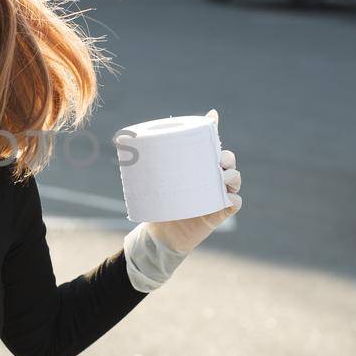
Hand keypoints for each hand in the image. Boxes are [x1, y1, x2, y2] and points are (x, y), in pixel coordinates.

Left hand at [146, 109, 241, 254]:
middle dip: (227, 157)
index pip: (211, 147)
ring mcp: (218, 195)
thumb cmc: (159, 202)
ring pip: (235, 180)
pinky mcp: (220, 213)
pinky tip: (228, 199)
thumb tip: (121, 138)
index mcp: (198, 166)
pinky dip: (235, 200)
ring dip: (232, 177)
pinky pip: (235, 204)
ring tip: (221, 179)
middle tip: (217, 161)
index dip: (215, 134)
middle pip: (228, 162)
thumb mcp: (153, 180)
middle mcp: (211, 178)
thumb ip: (142, 163)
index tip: (213, 122)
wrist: (160, 233)